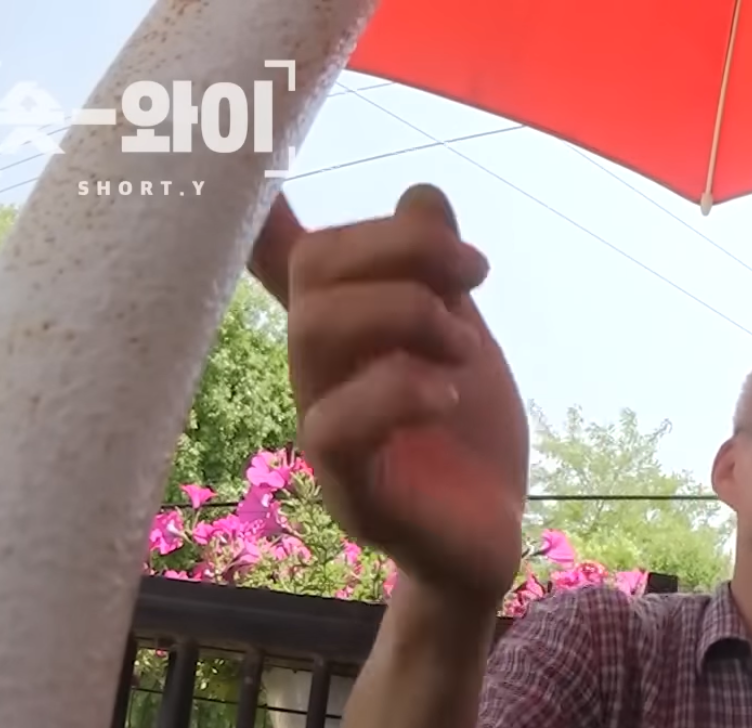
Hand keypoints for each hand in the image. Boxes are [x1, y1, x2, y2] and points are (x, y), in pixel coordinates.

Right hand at [248, 186, 528, 605]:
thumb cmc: (466, 441)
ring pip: (317, 333)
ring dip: (406, 314)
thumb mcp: (462, 341)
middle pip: (317, 273)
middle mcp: (319, 375)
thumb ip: (434, 276)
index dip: (264, 212)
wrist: (491, 542)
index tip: (261, 162)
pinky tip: (447, 394)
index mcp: (343, 335)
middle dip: (403, 252)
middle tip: (477, 274)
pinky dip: (397, 390)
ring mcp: (326, 433)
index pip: (291, 261)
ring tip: (465, 348)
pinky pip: (334, 425)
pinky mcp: (350, 491)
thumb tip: (420, 194)